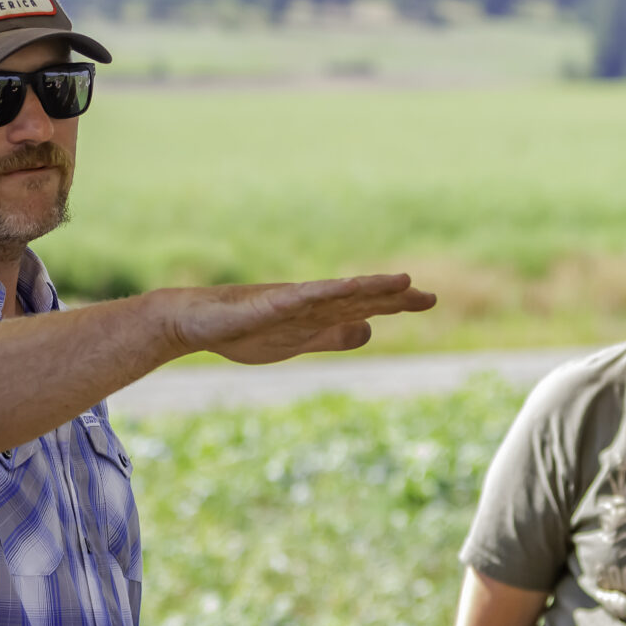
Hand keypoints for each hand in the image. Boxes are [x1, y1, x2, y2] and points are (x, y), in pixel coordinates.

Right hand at [167, 273, 435, 364]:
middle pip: (358, 296)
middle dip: (393, 296)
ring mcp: (288, 300)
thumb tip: (367, 330)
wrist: (196, 322)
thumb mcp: (297, 343)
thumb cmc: (241, 331)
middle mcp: (308, 302)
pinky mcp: (267, 302)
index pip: (363, 305)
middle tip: (429, 298)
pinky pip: (300, 297)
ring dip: (367, 288)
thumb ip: (331, 337)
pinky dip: (324, 292)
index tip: (427, 299)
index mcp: (316, 314)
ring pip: (335, 294)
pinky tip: (345, 288)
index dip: (395, 302)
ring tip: (399, 283)